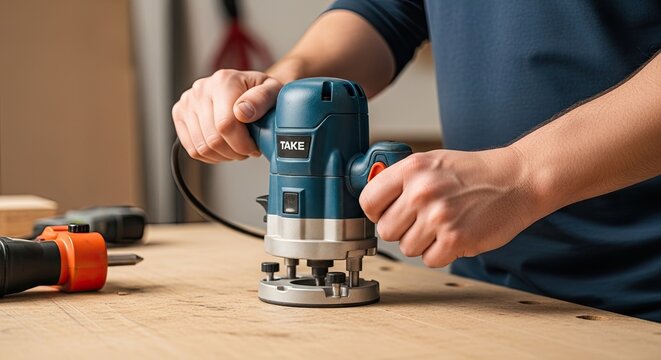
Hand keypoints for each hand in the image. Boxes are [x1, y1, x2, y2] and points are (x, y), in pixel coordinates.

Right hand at [172, 69, 282, 162]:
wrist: (247, 88)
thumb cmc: (260, 93)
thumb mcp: (273, 91)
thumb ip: (262, 99)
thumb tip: (242, 112)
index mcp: (224, 81)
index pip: (225, 125)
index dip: (242, 144)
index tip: (254, 147)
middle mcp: (201, 89)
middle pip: (213, 139)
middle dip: (235, 152)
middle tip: (246, 149)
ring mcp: (188, 102)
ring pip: (202, 147)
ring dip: (223, 155)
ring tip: (236, 147)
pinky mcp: (179, 114)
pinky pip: (192, 149)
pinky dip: (210, 156)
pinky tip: (223, 148)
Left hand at [359, 147, 537, 267]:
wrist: (516, 179)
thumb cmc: (473, 173)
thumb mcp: (431, 163)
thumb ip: (401, 180)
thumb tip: (371, 204)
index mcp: (411, 169)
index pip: (368, 201)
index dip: (376, 212)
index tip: (387, 213)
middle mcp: (422, 191)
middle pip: (386, 230)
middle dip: (402, 230)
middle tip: (422, 220)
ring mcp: (438, 216)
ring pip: (407, 248)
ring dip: (423, 243)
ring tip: (442, 225)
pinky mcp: (456, 238)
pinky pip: (430, 260)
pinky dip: (441, 253)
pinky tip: (454, 235)